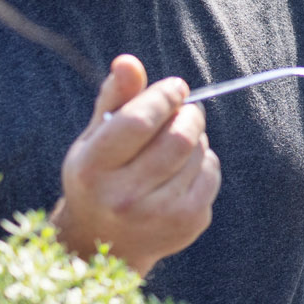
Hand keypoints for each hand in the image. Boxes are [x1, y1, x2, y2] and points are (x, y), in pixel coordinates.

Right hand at [55, 55, 218, 273]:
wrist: (104, 242)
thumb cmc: (100, 177)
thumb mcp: (95, 139)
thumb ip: (114, 99)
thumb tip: (128, 61)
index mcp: (92, 170)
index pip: (138, 122)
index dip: (163, 97)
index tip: (176, 88)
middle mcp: (122, 197)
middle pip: (178, 138)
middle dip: (189, 114)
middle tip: (186, 109)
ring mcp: (157, 216)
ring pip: (198, 153)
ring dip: (195, 138)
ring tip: (177, 143)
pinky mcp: (186, 225)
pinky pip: (211, 173)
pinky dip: (204, 161)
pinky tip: (184, 168)